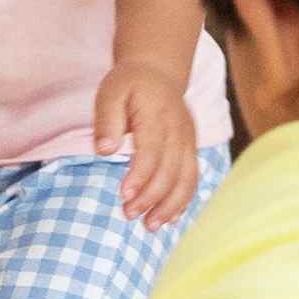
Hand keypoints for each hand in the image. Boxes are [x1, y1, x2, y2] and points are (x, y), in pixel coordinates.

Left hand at [91, 54, 204, 227]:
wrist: (158, 72)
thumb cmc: (129, 84)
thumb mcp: (110, 92)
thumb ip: (107, 120)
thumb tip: (105, 150)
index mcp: (158, 116)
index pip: (152, 151)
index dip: (140, 176)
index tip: (123, 195)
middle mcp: (179, 130)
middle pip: (171, 170)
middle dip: (151, 197)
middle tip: (129, 214)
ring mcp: (189, 141)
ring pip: (187, 178)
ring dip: (171, 205)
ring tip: (150, 226)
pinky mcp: (191, 149)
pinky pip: (193, 178)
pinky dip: (183, 201)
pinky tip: (169, 218)